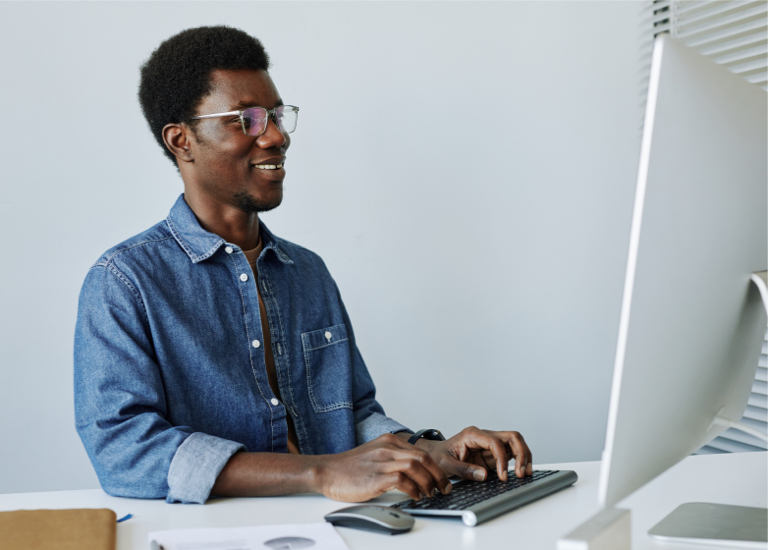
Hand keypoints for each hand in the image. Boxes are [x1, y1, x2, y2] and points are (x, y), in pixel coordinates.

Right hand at [317, 433, 452, 501]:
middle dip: (438, 475)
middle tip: (443, 488)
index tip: (442, 479)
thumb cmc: (350, 468)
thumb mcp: (375, 454)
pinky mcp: (375, 477)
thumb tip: (416, 472)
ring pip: (415, 466)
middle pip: (423, 458)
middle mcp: (387, 448)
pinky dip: (413, 489)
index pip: (421, 452)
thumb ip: (393, 458)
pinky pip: (402, 479)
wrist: (327, 471)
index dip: (436, 467)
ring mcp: (381, 462)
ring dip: (428, 482)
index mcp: (388, 441)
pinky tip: (415, 496)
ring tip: (430, 494)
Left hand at [420, 426, 532, 480]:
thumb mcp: (446, 464)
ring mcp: (490, 443)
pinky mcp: (493, 453)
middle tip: (521, 472)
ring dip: (524, 456)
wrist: (435, 455)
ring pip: (515, 443)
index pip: (495, 442)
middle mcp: (484, 436)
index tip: (503, 475)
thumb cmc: (439, 457)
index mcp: (472, 434)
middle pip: (511, 437)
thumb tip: (484, 475)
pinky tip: (521, 472)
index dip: (502, 459)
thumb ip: (463, 469)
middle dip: (520, 453)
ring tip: (525, 473)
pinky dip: (519, 461)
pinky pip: (511, 453)